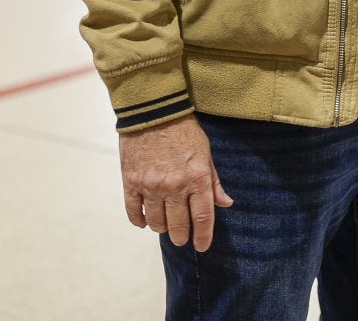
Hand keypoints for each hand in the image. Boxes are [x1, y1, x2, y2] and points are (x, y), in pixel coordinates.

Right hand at [118, 115, 233, 249]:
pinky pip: (134, 211)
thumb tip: (225, 204)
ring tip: (165, 224)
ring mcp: (151, 185)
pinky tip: (145, 220)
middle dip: (181, 236)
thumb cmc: (184, 130)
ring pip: (156, 222)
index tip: (201, 247)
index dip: (202, 237)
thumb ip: (214, 181)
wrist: (154, 110)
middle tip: (181, 238)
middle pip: (178, 225)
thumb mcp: (206, 152)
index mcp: (197, 178)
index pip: (202, 218)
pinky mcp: (131, 182)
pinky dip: (140, 220)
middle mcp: (175, 186)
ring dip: (162, 228)